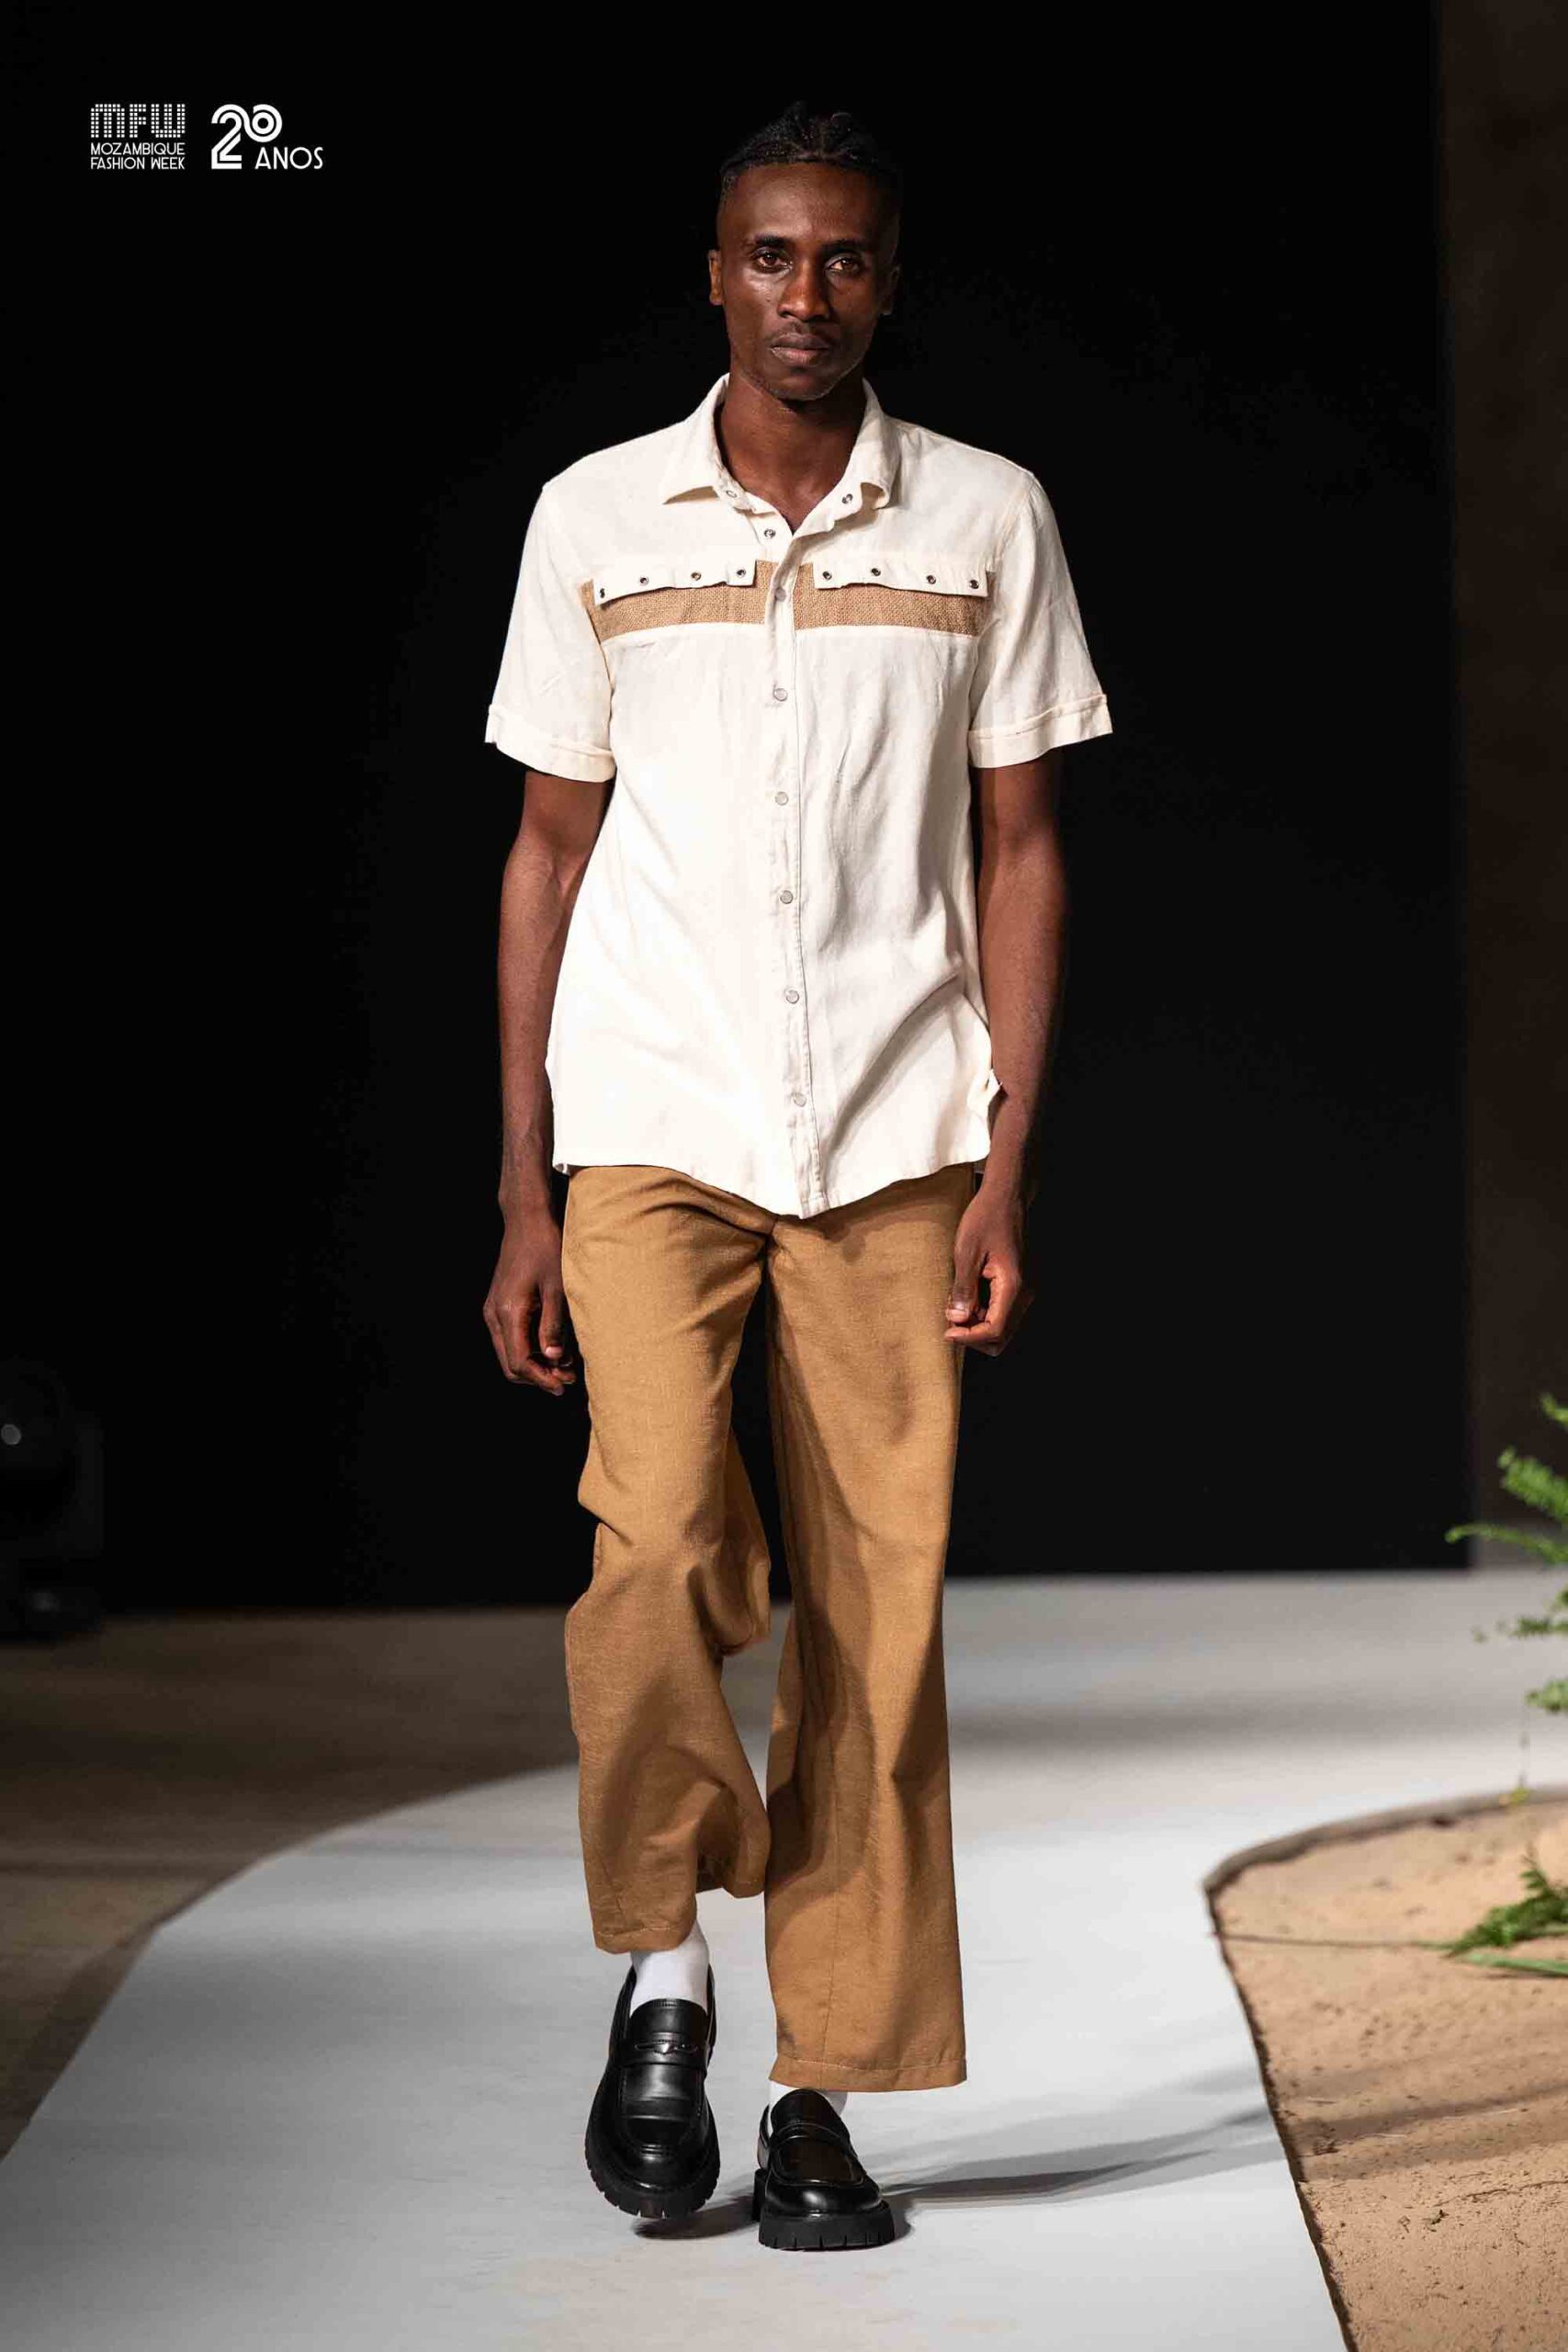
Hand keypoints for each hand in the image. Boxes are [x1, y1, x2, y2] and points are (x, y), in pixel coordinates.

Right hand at [483, 1203, 577, 1393]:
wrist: (527, 1220)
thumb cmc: (546, 1248)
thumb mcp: (558, 1286)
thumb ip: (554, 1324)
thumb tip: (555, 1359)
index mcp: (508, 1312)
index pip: (519, 1362)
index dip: (542, 1379)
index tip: (564, 1387)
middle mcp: (494, 1315)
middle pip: (510, 1365)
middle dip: (538, 1377)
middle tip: (569, 1379)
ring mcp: (493, 1310)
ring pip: (508, 1354)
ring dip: (535, 1365)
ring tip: (566, 1365)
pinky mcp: (498, 1305)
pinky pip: (510, 1339)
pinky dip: (529, 1349)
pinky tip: (553, 1346)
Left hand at [943, 1181, 1033, 1355]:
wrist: (1006, 1197)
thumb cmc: (985, 1218)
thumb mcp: (967, 1251)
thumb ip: (963, 1288)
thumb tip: (957, 1320)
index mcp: (1013, 1285)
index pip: (995, 1330)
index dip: (969, 1338)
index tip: (946, 1332)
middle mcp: (1025, 1292)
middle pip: (1002, 1337)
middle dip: (974, 1337)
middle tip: (950, 1322)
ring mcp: (1026, 1290)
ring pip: (1004, 1327)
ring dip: (978, 1326)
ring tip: (957, 1307)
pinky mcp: (1021, 1285)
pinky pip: (1004, 1312)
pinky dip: (985, 1314)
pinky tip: (967, 1298)